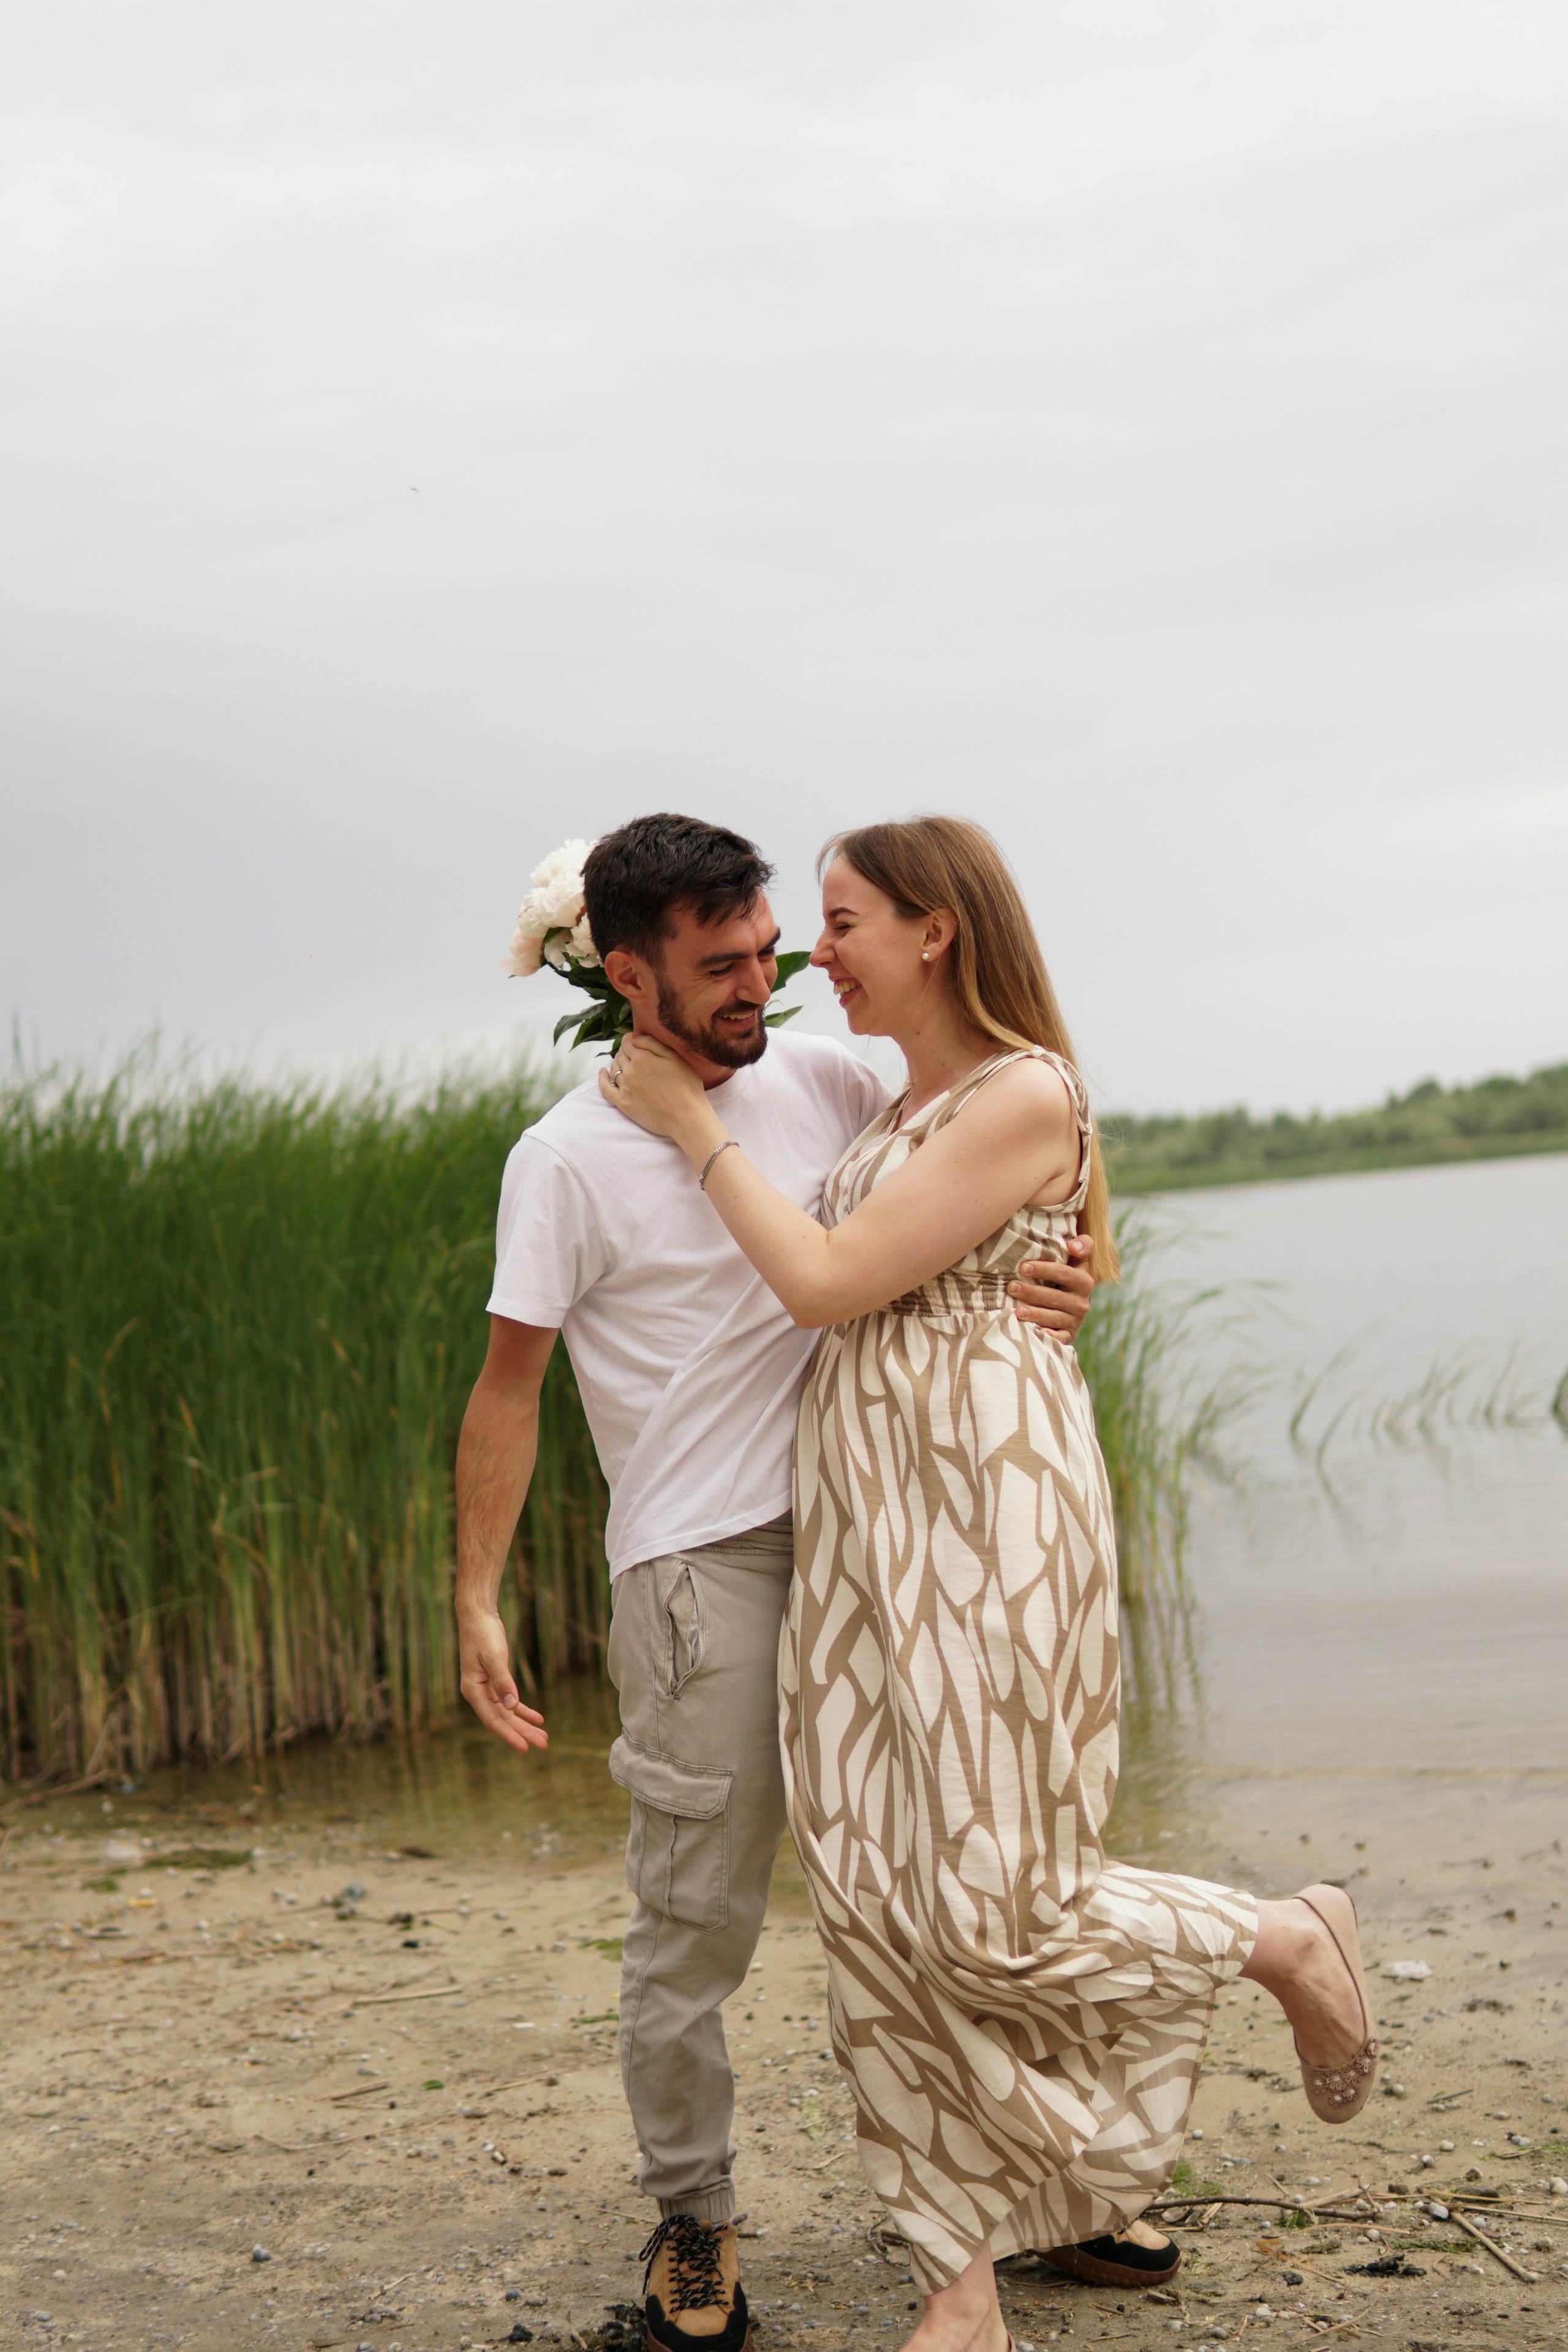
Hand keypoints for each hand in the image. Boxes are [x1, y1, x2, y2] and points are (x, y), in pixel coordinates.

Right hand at [458, 1606, 547, 1754]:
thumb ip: (503, 1681)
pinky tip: (538, 1718)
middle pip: (503, 1720)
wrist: (478, 1616)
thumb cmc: (483, 1634)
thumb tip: (512, 1706)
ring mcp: (486, 1689)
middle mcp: (478, 1694)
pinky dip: (523, 1710)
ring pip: (508, 1713)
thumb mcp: (494, 1657)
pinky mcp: (495, 1682)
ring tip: (544, 1737)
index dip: (509, 1735)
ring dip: (525, 1724)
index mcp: (473, 1690)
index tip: (525, 1747)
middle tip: (544, 1745)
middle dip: (523, 1733)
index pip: (493, 1720)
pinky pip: (510, 1701)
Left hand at [597, 1035, 709, 1142]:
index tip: (635, 1041)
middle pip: (620, 1055)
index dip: (631, 1040)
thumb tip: (633, 1036)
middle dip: (626, 1052)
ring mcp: (625, 1088)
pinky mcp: (624, 1104)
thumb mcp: (675, 1058)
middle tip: (634, 1054)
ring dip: (618, 1063)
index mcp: (642, 1058)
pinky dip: (602, 1079)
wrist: (687, 1118)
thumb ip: (652, 1044)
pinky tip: (602, 1073)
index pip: (628, 1042)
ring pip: (614, 1069)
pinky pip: (606, 1089)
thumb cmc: (686, 1087)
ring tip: (625, 1063)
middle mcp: (630, 1072)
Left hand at [1009, 1233, 1094, 1340]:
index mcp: (1084, 1281)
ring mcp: (1075, 1320)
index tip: (1023, 1267)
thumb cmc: (1066, 1275)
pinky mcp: (1069, 1335)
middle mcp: (1082, 1302)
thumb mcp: (1077, 1260)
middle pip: (1055, 1296)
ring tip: (1017, 1311)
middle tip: (1011, 1287)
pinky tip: (1034, 1333)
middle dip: (1032, 1292)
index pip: (1063, 1273)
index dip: (1044, 1269)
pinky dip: (1048, 1336)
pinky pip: (1059, 1338)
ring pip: (1054, 1317)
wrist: (1073, 1303)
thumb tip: (1073, 1245)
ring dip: (1035, 1314)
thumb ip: (1082, 1246)